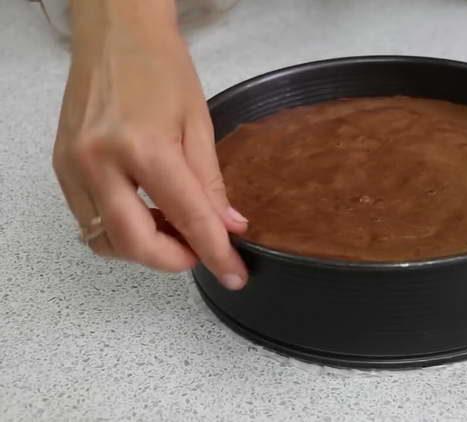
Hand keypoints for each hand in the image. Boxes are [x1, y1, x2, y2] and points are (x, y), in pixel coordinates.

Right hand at [52, 0, 247, 288]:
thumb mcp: (198, 124)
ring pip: (104, 239)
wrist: (115, 32)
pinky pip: (88, 220)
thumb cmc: (162, 67)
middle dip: (172, 260)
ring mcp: (72, 166)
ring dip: (143, 248)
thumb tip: (228, 228)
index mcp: (143, 146)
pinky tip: (145, 213)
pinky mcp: (61, 166)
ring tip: (173, 229)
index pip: (187, 217)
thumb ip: (210, 183)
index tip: (234, 277)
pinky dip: (120, 229)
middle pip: (133, 243)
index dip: (215, 253)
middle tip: (199, 252)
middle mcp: (99, 161)